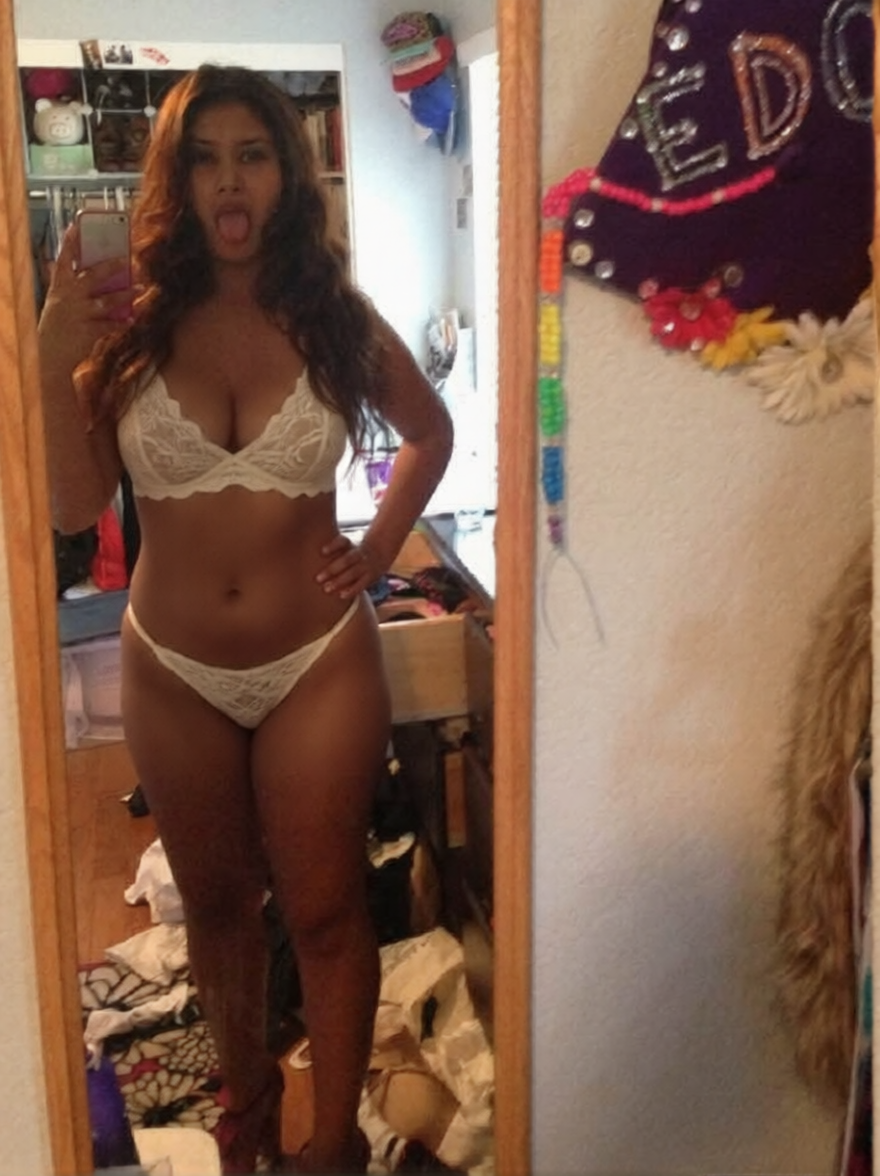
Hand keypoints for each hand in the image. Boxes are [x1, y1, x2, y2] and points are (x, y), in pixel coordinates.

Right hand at [37, 225, 132, 376]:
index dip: (70, 242)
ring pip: (106, 301)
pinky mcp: (86, 332)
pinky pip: (109, 325)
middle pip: (92, 276)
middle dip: (110, 266)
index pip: (63, 259)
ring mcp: (77, 314)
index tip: (78, 225)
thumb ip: (75, 286)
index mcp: (59, 286)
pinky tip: (132, 319)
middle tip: (127, 258)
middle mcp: (67, 297)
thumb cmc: (60, 324)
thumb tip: (103, 273)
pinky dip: (121, 322)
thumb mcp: (60, 302)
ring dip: (125, 294)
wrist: (50, 354)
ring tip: (140, 288)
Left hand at [316, 534, 384, 598]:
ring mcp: (366, 565)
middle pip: (347, 560)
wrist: (378, 554)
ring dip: (340, 581)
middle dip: (333, 569)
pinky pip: (362, 584)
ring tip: (326, 589)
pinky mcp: (371, 576)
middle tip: (318, 578)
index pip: (343, 542)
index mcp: (351, 544)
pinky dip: (352, 590)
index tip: (322, 552)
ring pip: (353, 573)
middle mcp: (359, 553)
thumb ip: (330, 548)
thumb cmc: (352, 551)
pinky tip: (341, 595)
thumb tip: (303, 546)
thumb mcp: (344, 545)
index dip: (333, 546)